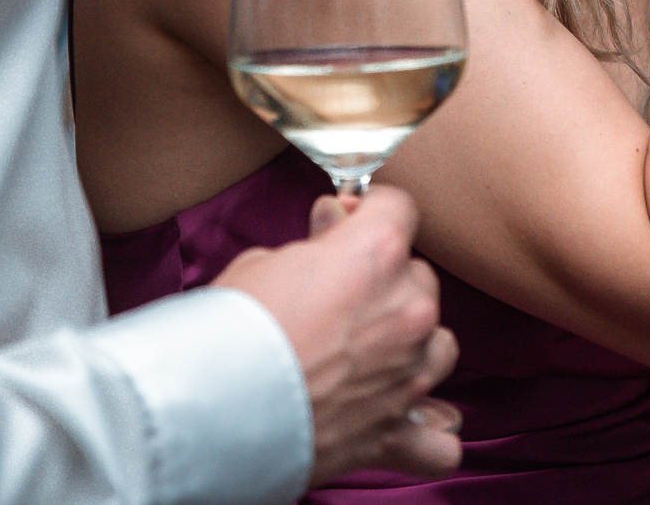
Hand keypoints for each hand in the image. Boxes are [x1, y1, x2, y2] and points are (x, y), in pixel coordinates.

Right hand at [214, 185, 463, 482]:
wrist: (210, 410)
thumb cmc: (228, 330)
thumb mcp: (262, 263)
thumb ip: (314, 244)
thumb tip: (334, 223)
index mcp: (376, 254)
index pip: (399, 207)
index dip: (371, 211)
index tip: (350, 222)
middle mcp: (406, 309)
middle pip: (418, 278)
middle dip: (384, 282)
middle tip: (337, 299)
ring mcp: (408, 372)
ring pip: (440, 345)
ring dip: (411, 346)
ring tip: (369, 356)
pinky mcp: (396, 431)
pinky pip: (440, 441)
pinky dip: (425, 433)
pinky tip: (402, 420)